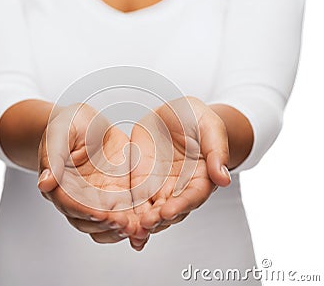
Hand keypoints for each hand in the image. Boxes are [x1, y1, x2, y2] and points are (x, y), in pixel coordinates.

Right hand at [37, 103, 141, 243]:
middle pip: (88, 221)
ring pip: (106, 225)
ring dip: (120, 230)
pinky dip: (134, 223)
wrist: (87, 123)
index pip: (70, 204)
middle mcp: (78, 198)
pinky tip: (144, 227)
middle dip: (107, 225)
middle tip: (124, 224)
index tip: (101, 214)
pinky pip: (125, 214)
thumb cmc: (69, 125)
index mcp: (60, 185)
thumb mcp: (59, 133)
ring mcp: (98, 199)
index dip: (85, 212)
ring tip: (136, 229)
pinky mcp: (117, 194)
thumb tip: (45, 183)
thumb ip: (52, 157)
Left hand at [130, 97, 231, 245]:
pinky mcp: (142, 184)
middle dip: (159, 219)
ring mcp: (160, 188)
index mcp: (201, 177)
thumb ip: (216, 151)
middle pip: (171, 210)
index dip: (181, 205)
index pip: (193, 196)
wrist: (172, 113)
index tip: (169, 211)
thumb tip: (224, 178)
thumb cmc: (195, 118)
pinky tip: (120, 225)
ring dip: (143, 223)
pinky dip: (129, 216)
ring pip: (152, 212)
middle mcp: (180, 188)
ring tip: (133, 230)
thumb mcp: (209, 127)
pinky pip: (135, 202)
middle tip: (147, 223)